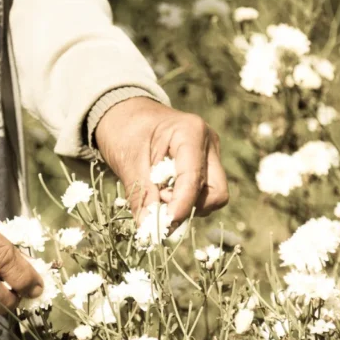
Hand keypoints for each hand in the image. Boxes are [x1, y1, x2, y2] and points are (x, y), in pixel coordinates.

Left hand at [95, 97, 228, 222]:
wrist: (124, 112)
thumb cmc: (125, 129)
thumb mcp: (128, 160)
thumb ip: (141, 194)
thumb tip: (149, 227)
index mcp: (191, 132)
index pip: (194, 179)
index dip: (181, 206)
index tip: (164, 224)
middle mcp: (208, 143)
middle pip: (216, 192)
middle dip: (190, 207)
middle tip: (159, 207)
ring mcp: (209, 155)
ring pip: (212, 196)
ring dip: (186, 206)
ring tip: (157, 195)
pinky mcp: (204, 165)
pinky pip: (202, 193)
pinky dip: (184, 201)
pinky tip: (162, 192)